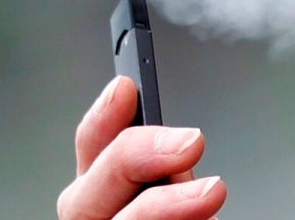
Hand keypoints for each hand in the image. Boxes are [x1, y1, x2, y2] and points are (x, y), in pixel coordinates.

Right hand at [57, 76, 226, 218]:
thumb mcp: (179, 193)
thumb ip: (169, 173)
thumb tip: (183, 147)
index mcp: (104, 198)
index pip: (90, 152)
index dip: (101, 118)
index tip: (126, 87)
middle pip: (84, 195)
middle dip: (136, 156)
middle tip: (191, 142)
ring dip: (165, 207)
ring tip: (211, 193)